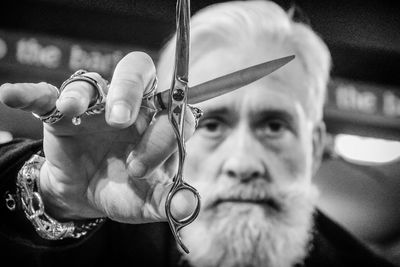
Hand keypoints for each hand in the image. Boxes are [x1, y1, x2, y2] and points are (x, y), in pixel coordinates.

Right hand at [0, 52, 195, 222]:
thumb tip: (188, 207)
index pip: (174, 110)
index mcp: (159, 122)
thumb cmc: (126, 191)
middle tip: (120, 119)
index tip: (141, 169)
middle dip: (129, 91)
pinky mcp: (63, 115)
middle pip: (138, 73)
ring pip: (93, 81)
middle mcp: (132, 107)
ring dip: (82, 93)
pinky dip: (30, 94)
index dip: (163, 135)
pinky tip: (12, 95)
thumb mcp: (149, 201)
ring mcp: (97, 107)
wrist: (90, 195)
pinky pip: (45, 96)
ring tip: (72, 108)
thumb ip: (171, 202)